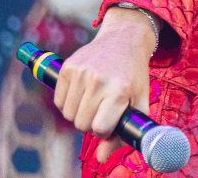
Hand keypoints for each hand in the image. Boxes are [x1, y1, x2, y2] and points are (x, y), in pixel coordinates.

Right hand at [53, 7, 155, 163]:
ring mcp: (80, 72)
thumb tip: (101, 158)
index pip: (100, 129)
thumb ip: (124, 133)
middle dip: (91, 122)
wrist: (125, 39)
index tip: (111, 121)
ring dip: (80, 113)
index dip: (104, 130)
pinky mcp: (67, 67)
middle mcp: (98, 80)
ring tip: (95, 99)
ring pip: (68, 115)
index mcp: (119, 90)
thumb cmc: (133, 75)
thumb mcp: (138, 102)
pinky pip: (59, 101)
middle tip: (103, 109)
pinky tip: (83, 92)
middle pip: (81, 124)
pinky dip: (68, 102)